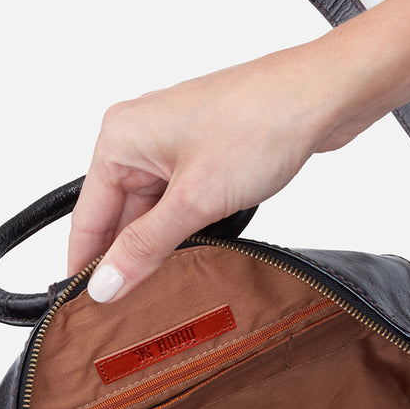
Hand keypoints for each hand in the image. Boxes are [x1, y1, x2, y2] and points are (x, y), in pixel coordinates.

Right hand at [67, 46, 348, 303]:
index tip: (89, 310)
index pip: (87, 219)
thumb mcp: (194, 201)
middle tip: (132, 312)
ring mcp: (173, 146)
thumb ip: (145, 248)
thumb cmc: (260, 123)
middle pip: (117, 219)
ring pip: (150, 215)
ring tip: (165, 289)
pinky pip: (178, 205)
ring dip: (159, 248)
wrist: (323, 96)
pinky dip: (183, 232)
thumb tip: (105, 284)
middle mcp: (139, 138)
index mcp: (120, 139)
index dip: (86, 267)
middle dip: (127, 261)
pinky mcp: (203, 156)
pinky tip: (195, 256)